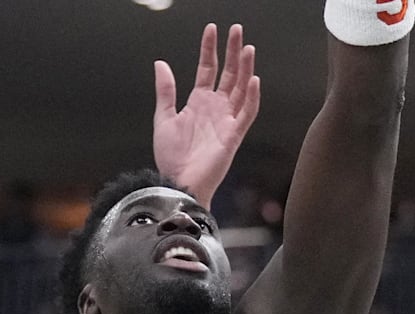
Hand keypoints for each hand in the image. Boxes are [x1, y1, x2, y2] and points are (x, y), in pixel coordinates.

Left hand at [153, 23, 260, 207]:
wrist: (177, 182)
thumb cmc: (171, 157)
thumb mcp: (163, 118)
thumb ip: (165, 91)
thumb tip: (161, 64)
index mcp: (198, 103)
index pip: (208, 69)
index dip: (210, 49)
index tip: (212, 29)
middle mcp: (215, 108)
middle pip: (229, 74)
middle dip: (233, 51)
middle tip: (238, 30)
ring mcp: (226, 120)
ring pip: (241, 89)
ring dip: (245, 69)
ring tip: (248, 48)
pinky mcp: (234, 135)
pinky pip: (247, 113)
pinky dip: (252, 97)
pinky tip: (253, 79)